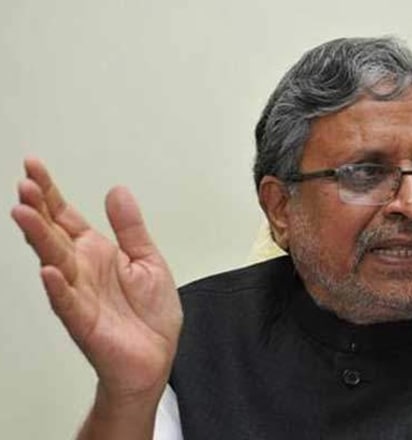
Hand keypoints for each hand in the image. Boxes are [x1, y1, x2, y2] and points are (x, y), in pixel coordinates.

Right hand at [11, 157, 182, 404]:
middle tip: (24, 185)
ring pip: (54, 262)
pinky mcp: (85, 322)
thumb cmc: (149, 313)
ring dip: (39, 240)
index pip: (67, 217)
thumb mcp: (148, 261)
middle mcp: (82, 270)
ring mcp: (80, 295)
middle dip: (39, 209)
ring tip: (24, 214)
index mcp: (97, 253)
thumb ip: (130, 228)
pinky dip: (58, 288)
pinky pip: (68, 303)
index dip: (51, 193)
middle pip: (54, 234)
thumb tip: (117, 190)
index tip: (33, 167)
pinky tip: (48, 271)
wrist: (157, 356)